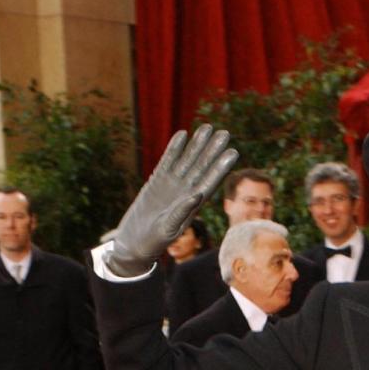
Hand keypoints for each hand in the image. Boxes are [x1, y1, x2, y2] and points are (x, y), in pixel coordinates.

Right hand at [108, 126, 238, 277]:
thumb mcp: (169, 228)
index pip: (210, 182)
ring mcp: (172, 185)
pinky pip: (168, 161)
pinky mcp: (157, 181)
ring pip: (187, 161)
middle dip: (212, 151)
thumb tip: (197, 194)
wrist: (135, 242)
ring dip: (197, 145)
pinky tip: (182, 134)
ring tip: (207, 128)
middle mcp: (185, 192)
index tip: (233, 152)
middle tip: (224, 133)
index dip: (221, 167)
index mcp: (193, 206)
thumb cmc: (154, 241)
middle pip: (202, 167)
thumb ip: (182, 212)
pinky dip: (175, 149)